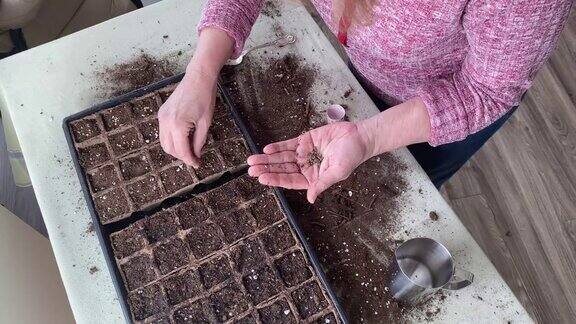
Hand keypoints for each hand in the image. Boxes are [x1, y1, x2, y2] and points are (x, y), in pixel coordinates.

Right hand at [158, 66, 216, 167]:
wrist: (198, 78)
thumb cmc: (204, 98)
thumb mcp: (205, 123)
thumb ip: (199, 142)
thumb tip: (195, 155)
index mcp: (178, 125)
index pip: (181, 151)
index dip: (190, 160)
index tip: (197, 164)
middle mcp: (166, 122)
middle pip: (169, 149)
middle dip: (182, 156)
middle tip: (195, 158)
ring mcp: (161, 117)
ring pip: (164, 142)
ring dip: (176, 149)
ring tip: (190, 149)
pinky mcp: (162, 113)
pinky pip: (164, 132)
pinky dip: (172, 139)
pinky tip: (184, 138)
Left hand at [247, 122, 372, 202]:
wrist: (359, 137)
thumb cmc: (351, 157)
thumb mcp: (337, 172)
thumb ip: (322, 184)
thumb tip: (311, 198)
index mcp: (313, 178)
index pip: (290, 180)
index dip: (276, 179)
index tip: (262, 179)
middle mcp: (306, 167)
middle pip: (282, 169)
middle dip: (267, 169)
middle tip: (251, 170)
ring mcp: (304, 154)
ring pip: (282, 157)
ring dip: (267, 159)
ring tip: (252, 160)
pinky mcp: (305, 141)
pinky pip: (288, 145)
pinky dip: (278, 147)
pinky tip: (267, 150)